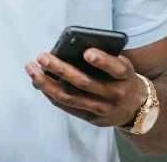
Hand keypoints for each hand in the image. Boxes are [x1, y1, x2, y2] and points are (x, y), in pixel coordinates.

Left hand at [25, 48, 147, 127]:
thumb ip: (103, 57)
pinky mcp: (91, 119)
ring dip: (46, 83)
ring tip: (31, 68)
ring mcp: (102, 109)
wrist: (136, 107)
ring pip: (70, 97)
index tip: (87, 52)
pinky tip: (39, 82)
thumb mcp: (121, 64)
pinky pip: (67, 106)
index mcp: (125, 75)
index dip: (102, 61)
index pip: (115, 68)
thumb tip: (70, 47)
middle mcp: (114, 94)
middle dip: (60, 69)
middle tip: (42, 56)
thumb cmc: (122, 77)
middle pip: (84, 83)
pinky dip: (50, 93)